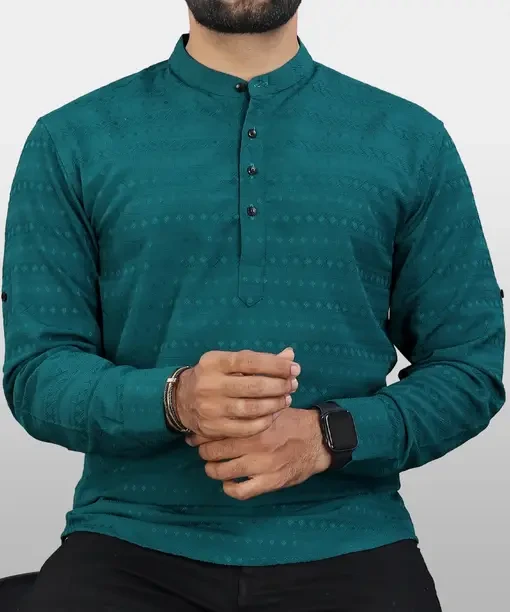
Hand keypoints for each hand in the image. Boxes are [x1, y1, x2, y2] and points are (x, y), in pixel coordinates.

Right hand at [175, 348, 299, 439]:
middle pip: (254, 386)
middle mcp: (210, 384)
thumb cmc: (214, 376)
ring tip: (286, 399)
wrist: (181, 399)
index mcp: (215, 362)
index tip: (294, 368)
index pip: (250, 361)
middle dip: (280, 385)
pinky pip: (246, 428)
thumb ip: (260, 360)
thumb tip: (290, 355)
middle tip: (293, 385)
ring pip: (252, 408)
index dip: (276, 365)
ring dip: (275, 404)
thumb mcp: (230, 362)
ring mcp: (211, 408)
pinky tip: (273, 414)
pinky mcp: (213, 427)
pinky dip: (264, 421)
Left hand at [187, 407, 331, 499]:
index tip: (196, 433)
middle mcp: (255, 444)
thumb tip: (230, 384)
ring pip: (224, 472)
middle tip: (202, 449)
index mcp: (254, 423)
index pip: (219, 428)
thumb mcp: (272, 404)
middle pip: (216, 451)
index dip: (203, 432)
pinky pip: (242, 491)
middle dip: (204, 451)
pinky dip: (230, 489)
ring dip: (213, 470)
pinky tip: (228, 483)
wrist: (317, 439)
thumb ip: (250, 398)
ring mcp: (262, 465)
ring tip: (212, 466)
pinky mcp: (271, 482)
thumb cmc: (291, 420)